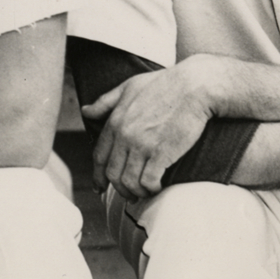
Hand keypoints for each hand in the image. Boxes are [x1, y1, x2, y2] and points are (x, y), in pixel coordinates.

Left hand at [81, 58, 215, 199]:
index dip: (98, 175)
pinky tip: (157, 187)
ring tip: (144, 193)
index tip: (100, 187)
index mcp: (115, 121)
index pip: (99, 156)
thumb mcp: (128, 87)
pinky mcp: (161, 153)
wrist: (194, 86)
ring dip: (135, 192)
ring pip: (129, 181)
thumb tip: (85, 111)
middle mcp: (125, 136)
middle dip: (119, 188)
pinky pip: (148, 181)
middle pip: (113, 173)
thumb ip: (106, 102)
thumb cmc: (164, 84)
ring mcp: (142, 145)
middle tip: (129, 195)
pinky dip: (151, 189)